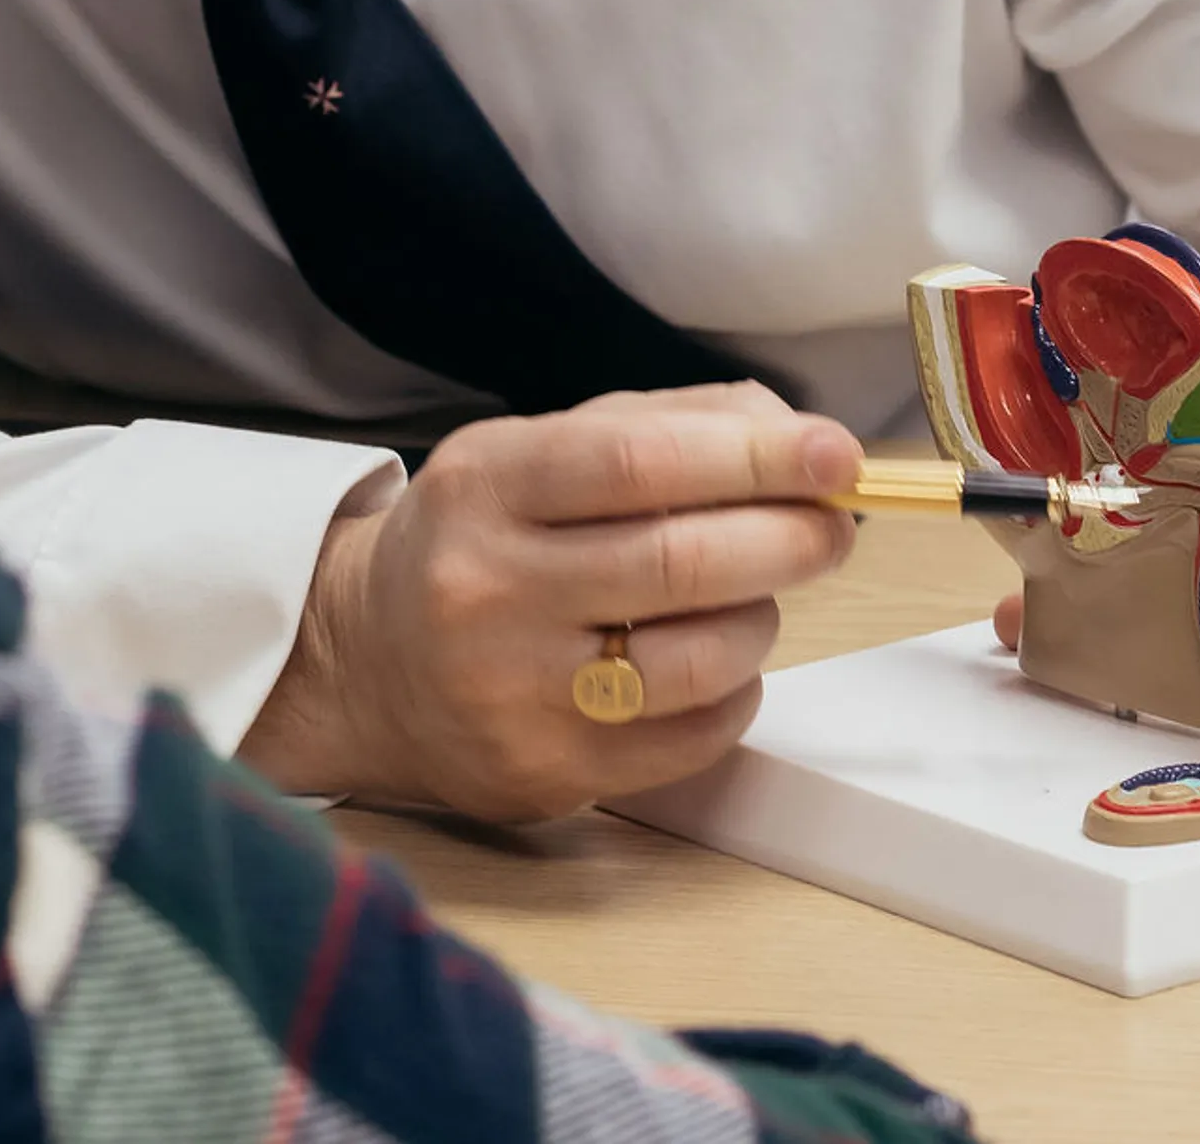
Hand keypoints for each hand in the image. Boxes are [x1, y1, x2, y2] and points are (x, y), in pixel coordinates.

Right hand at [238, 382, 860, 820]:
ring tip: (756, 596)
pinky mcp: (547, 774)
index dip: (755, 456)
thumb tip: (796, 437)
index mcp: (487, 486)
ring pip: (701, 658)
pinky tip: (714, 664)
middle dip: (790, 537)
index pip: (641, 462)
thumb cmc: (481, 541)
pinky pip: (693, 736)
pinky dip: (734, 693)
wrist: (364, 663)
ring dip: (762, 618)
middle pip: (683, 562)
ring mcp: (515, 694)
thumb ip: (665, 425)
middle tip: (833, 525)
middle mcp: (489, 590)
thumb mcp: (538, 451)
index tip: (834, 454)